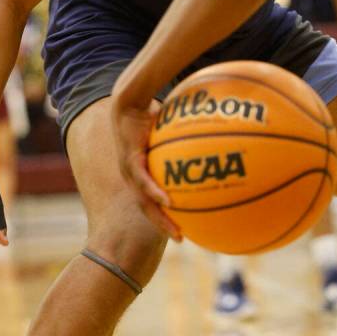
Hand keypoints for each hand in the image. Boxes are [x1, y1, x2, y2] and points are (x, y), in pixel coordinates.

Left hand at [111, 98, 181, 240]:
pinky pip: (143, 181)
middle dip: (164, 225)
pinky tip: (169, 202)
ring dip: (160, 217)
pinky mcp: (130, 160)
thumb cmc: (148, 112)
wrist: (129, 99)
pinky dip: (155, 192)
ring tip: (176, 231)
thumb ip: (184, 139)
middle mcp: (132, 177)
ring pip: (145, 201)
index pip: (151, 200)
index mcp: (139, 173)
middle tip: (182, 237)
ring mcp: (129, 170)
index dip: (165, 214)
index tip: (182, 224)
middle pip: (147, 208)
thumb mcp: (168, 130)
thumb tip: (207, 139)